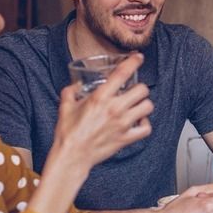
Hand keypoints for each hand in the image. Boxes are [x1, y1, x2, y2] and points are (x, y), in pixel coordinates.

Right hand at [55, 54, 152, 169]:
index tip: (138, 57)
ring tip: (137, 106)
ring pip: (147, 107)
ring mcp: (123, 124)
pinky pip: (146, 129)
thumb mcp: (65, 106)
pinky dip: (145, 124)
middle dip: (140, 88)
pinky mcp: (127, 138)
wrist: (72, 155)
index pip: (122, 73)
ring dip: (144, 105)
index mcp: (100, 98)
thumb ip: (71, 91)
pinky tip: (138, 122)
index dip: (133, 62)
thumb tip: (75, 85)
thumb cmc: (68, 133)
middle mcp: (115, 109)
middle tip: (134, 91)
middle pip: (142, 90)